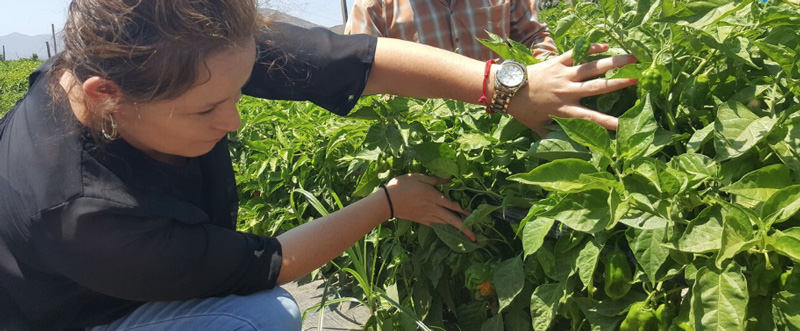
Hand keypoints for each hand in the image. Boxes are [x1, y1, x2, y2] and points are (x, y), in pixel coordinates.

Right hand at [384, 174, 474, 240]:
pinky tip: (448, 230)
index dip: (464, 210)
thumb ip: (436, 179)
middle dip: (465, 229)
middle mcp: (433, 209)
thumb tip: (450, 179)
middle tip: (475, 237)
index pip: (453, 205)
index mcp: (434, 197)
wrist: (387, 201)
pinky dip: (443, 228)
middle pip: (452, 220)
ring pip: (445, 225)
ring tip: (465, 236)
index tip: (473, 215)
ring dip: (456, 231)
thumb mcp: (419, 177)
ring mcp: (427, 216)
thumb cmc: (402, 185)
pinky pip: (435, 226)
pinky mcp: (421, 221)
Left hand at [508, 43, 638, 136]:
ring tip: (631, 58)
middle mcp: (567, 92)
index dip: (607, 122)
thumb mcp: (538, 128)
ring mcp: (563, 75)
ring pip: (592, 67)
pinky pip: (577, 53)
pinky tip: (605, 45)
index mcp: (564, 110)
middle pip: (597, 87)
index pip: (590, 118)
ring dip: (612, 61)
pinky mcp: (557, 62)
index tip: (624, 126)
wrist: (506, 89)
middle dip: (618, 83)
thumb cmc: (522, 111)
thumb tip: (567, 150)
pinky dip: (591, 48)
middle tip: (637, 79)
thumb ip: (553, 137)